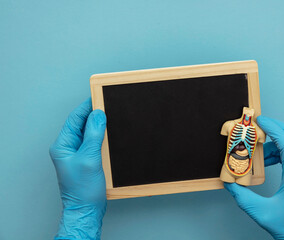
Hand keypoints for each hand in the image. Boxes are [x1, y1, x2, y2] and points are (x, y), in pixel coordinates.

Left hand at [50, 99, 106, 239]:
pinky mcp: (87, 160)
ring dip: (99, 125)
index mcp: (63, 145)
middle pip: (81, 124)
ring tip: (111, 116)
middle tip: (108, 104)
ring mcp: (78, 154)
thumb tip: (98, 115)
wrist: (87, 209)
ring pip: (89, 133)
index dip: (86, 107)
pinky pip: (94, 142)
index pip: (74, 119)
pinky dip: (102, 136)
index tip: (98, 96)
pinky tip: (111, 133)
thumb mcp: (89, 159)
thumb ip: (93, 135)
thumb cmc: (83, 190)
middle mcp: (68, 148)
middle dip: (94, 114)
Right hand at [224, 116, 283, 238]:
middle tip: (259, 126)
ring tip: (258, 149)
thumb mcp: (262, 213)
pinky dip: (279, 153)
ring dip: (276, 142)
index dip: (273, 128)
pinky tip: (267, 162)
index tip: (259, 121)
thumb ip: (242, 196)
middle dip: (277, 128)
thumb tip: (229, 183)